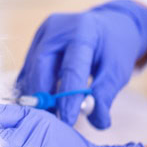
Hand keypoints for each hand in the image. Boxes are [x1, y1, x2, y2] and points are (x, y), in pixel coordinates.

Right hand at [16, 0, 146, 127]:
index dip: (68, 97)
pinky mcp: (34, 42)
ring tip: (48, 114)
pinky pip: (28, 68)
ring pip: (31, 68)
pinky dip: (33, 87)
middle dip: (43, 95)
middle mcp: (57, 28)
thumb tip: (98, 121)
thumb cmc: (114, 48)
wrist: (108, 24)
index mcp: (82, 31)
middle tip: (50, 119)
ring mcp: (42, 33)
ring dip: (36, 93)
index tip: (68, 121)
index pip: (71, 68)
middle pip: (41, 65)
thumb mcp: (118, 69)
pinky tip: (41, 103)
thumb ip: (105, 94)